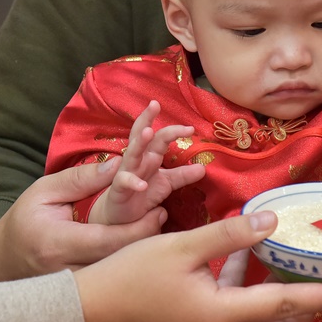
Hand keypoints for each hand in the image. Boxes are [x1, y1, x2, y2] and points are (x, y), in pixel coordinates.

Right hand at [0, 158, 170, 281]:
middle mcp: (66, 273)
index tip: (161, 211)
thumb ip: (82, 179)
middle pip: (120, 263)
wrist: (1, 261)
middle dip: (148, 245)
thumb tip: (120, 165)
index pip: (109, 239)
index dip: (140, 227)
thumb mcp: (46, 190)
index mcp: (57, 243)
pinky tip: (143, 260)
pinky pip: (111, 286)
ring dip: (141, 260)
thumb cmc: (24, 221)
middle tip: (166, 224)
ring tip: (160, 241)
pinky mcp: (79, 302)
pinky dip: (128, 273)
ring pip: (118, 278)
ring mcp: (72, 292)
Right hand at [74, 211, 321, 321]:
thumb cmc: (132, 275)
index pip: (286, 304)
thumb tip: (272, 219)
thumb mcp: (180, 245)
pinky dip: (252, 299)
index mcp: (222, 315)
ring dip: (282, 307)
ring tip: (293, 268)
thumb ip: (228, 233)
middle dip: (309, 310)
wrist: (90, 310)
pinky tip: (241, 261)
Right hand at [90, 100, 203, 224]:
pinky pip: (124, 182)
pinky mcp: (118, 190)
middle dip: (146, 119)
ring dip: (139, 142)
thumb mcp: (166, 184)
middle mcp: (137, 161)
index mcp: (149, 157)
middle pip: (141, 136)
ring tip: (148, 132)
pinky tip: (142, 184)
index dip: (173, 130)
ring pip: (131, 154)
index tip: (190, 128)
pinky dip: (133, 182)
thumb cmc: (142, 194)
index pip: (159, 137)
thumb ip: (182, 175)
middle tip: (155, 104)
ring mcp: (126, 173)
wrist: (120, 216)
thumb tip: (203, 168)